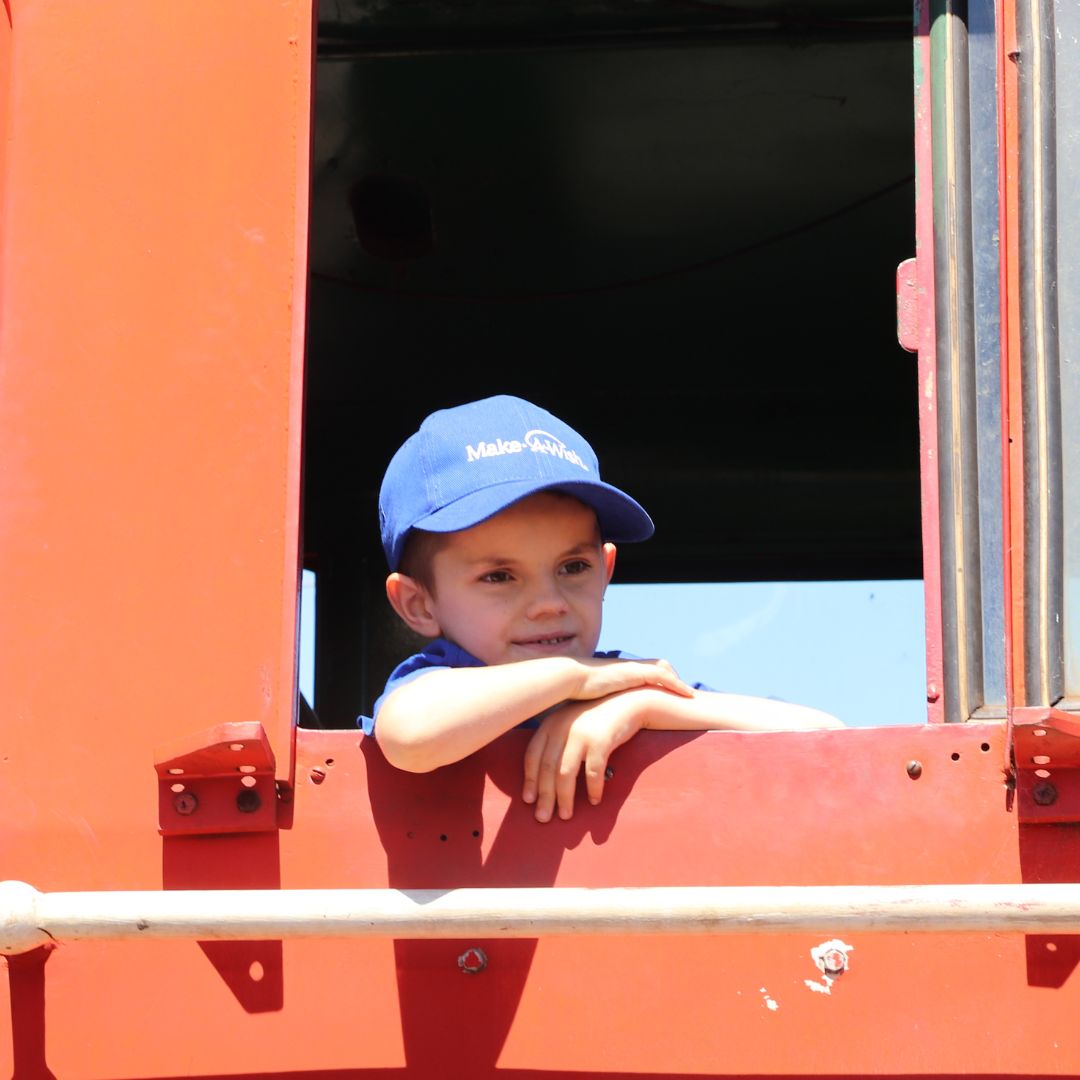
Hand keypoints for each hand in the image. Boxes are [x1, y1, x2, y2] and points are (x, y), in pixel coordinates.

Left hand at [522, 689, 649, 822]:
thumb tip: (544, 777)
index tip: (528, 800)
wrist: (628, 702)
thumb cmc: (598, 717)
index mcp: (551, 724)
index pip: (532, 756)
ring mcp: (580, 733)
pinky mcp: (600, 740)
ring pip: (565, 774)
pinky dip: (593, 789)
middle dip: (544, 796)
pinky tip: (595, 800)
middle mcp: (561, 727)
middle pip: (547, 769)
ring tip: (565, 815)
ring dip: (564, 798)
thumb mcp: (571, 722)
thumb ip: (557, 741)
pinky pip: (592, 772)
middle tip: (542, 818)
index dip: (529, 780)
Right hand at [567, 657, 692, 701]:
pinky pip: (662, 675)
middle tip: (684, 694)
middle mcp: (629, 666)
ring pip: (664, 669)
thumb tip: (597, 718)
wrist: (570, 678)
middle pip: (660, 665)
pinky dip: (676, 684)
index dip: (661, 678)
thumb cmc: (575, 691)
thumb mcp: (592, 697)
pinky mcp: (635, 672)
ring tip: (691, 695)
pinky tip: (687, 694)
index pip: (647, 669)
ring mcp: (633, 668)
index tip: (670, 691)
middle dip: (673, 678)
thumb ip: (598, 704)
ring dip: (678, 682)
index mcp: (621, 671)